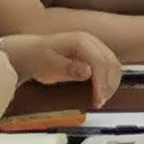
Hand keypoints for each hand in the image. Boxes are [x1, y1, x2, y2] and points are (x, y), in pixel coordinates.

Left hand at [0, 30, 121, 105]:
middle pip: (111, 63)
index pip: (100, 61)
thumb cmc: (37, 58)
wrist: (30, 52)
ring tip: (101, 99)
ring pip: (113, 65)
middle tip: (100, 102)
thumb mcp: (48, 64)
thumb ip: (68, 68)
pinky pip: (108, 66)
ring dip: (111, 83)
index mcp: (80, 41)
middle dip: (109, 84)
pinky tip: (101, 91)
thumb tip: (88, 72)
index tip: (99, 98)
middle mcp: (91, 41)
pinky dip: (108, 80)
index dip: (102, 82)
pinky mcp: (95, 54)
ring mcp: (94, 46)